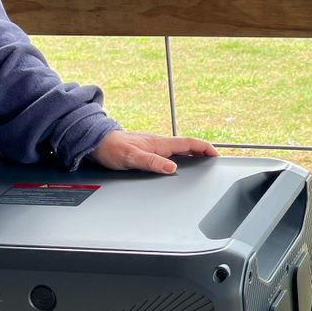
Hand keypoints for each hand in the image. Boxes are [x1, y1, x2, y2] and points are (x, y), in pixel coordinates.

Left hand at [89, 130, 218, 175]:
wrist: (96, 142)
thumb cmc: (112, 148)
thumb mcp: (132, 158)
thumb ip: (152, 162)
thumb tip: (172, 168)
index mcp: (159, 143)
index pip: (187, 143)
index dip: (203, 147)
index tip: (215, 153)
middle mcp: (158, 142)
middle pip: (186, 144)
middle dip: (202, 150)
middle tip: (213, 157)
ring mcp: (153, 145)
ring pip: (178, 147)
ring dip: (192, 152)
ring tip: (201, 159)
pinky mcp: (147, 148)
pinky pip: (169, 151)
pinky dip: (180, 155)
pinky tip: (177, 161)